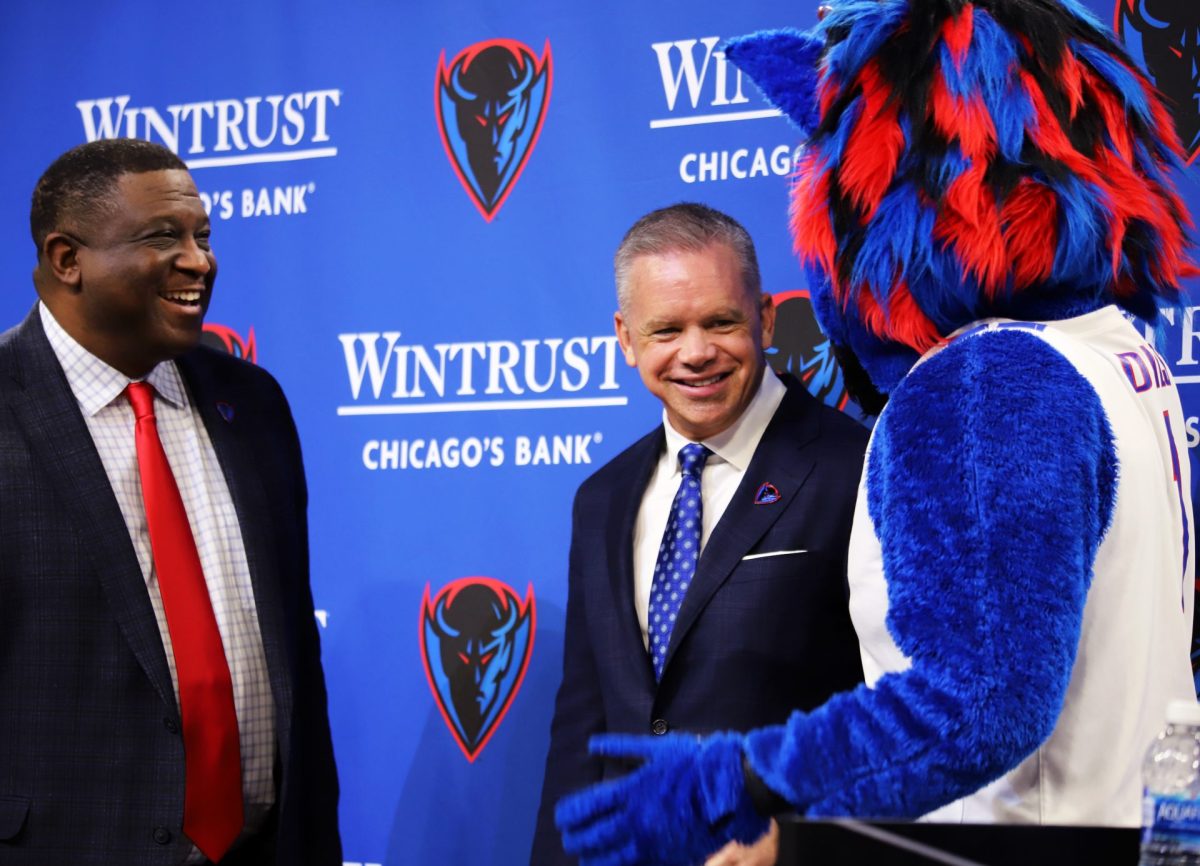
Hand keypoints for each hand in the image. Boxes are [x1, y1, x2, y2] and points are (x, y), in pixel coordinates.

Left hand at [555, 732, 768, 865]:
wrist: (733, 789)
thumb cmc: (695, 763)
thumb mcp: (656, 748)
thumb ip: (621, 748)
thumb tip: (592, 745)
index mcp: (630, 791)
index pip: (584, 808)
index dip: (567, 815)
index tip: (562, 817)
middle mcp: (636, 819)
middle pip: (591, 837)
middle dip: (575, 838)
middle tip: (569, 838)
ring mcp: (651, 842)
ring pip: (608, 859)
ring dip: (592, 858)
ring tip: (585, 857)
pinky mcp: (667, 856)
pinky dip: (618, 865)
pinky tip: (613, 863)